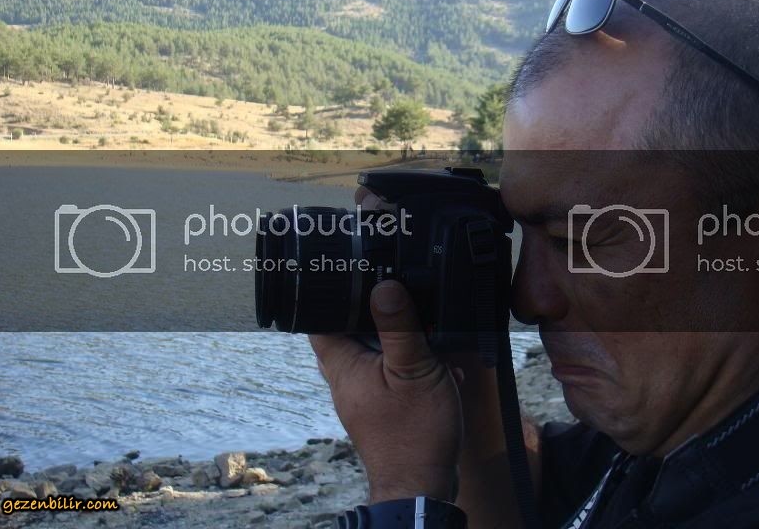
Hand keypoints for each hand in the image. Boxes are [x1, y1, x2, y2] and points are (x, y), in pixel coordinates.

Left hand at [309, 280, 463, 502]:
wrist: (421, 487)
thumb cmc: (414, 433)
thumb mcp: (413, 370)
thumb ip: (398, 327)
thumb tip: (385, 287)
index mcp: (342, 365)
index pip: (319, 317)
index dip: (332, 292)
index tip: (353, 273)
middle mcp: (346, 379)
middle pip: (349, 331)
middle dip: (376, 314)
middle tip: (401, 298)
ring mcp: (363, 395)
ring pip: (374, 352)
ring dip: (401, 341)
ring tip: (427, 335)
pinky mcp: (382, 408)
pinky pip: (392, 374)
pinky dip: (412, 367)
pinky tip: (439, 367)